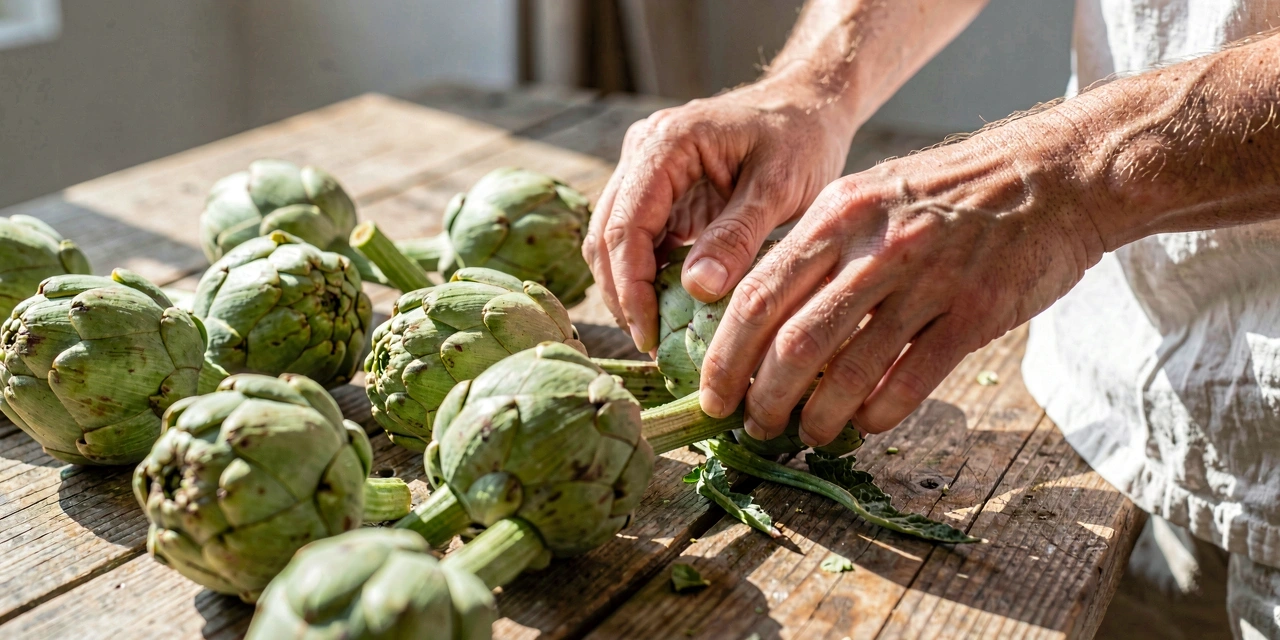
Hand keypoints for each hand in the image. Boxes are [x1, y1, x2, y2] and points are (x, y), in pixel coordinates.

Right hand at [584, 74, 856, 351]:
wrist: (808, 106)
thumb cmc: (802, 139)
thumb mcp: (779, 187)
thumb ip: (739, 235)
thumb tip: (697, 290)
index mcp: (666, 143)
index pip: (626, 226)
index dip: (631, 287)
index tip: (649, 334)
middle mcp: (642, 150)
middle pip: (606, 235)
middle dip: (622, 295)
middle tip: (650, 344)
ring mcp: (643, 168)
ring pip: (612, 240)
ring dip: (627, 288)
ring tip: (655, 333)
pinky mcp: (656, 189)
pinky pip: (637, 238)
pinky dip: (645, 275)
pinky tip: (667, 308)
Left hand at [699, 117, 1104, 443]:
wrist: (1053, 175)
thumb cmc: (951, 191)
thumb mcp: (870, 194)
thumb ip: (818, 246)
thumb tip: (762, 314)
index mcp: (836, 216)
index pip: (757, 297)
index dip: (726, 358)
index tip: (713, 395)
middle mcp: (874, 248)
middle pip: (792, 342)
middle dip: (762, 397)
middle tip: (755, 424)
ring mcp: (926, 281)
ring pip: (848, 371)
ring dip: (816, 417)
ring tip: (807, 436)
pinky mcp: (974, 312)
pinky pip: (910, 381)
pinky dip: (877, 414)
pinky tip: (864, 425)